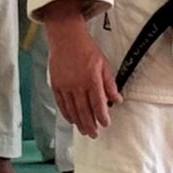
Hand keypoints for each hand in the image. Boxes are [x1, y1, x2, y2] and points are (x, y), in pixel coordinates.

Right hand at [45, 9, 118, 136]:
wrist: (66, 38)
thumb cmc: (87, 49)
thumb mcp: (104, 64)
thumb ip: (110, 84)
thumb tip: (117, 99)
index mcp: (91, 79)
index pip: (98, 104)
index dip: (102, 116)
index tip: (105, 124)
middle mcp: (77, 85)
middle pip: (84, 111)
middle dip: (90, 125)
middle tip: (94, 134)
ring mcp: (65, 86)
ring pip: (72, 110)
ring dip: (78, 122)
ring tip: (84, 131)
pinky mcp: (55, 85)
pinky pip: (61, 104)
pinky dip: (66, 114)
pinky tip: (72, 120)